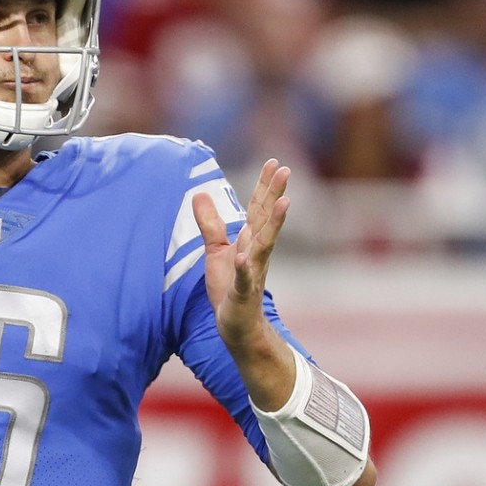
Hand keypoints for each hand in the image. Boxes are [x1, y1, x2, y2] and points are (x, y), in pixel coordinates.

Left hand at [192, 159, 290, 351]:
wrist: (237, 323)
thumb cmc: (229, 285)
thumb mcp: (215, 250)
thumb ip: (210, 223)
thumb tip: (200, 193)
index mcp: (250, 240)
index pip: (258, 208)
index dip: (264, 186)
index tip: (274, 162)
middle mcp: (256, 251)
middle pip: (267, 218)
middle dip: (276, 194)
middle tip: (286, 170)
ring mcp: (252, 271)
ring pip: (264, 244)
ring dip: (275, 224)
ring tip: (285, 203)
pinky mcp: (242, 292)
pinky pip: (244, 278)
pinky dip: (244, 268)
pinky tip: (244, 258)